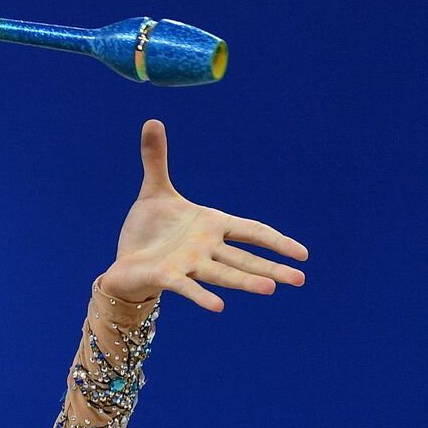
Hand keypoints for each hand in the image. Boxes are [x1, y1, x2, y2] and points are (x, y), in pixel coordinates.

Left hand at [99, 120, 308, 310]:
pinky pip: (187, 287)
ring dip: (247, 281)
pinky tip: (219, 307)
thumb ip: (157, 158)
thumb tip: (152, 120)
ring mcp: (188, 264)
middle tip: (300, 278)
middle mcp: (205, 248)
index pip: (250, 232)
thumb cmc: (149, 230)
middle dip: (271, 268)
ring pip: (222, 273)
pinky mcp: (166, 276)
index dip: (275, 240)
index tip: (302, 254)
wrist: (124, 261)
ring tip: (272, 289)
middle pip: (243, 259)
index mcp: (211, 227)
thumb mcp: (154, 190)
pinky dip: (202, 296)